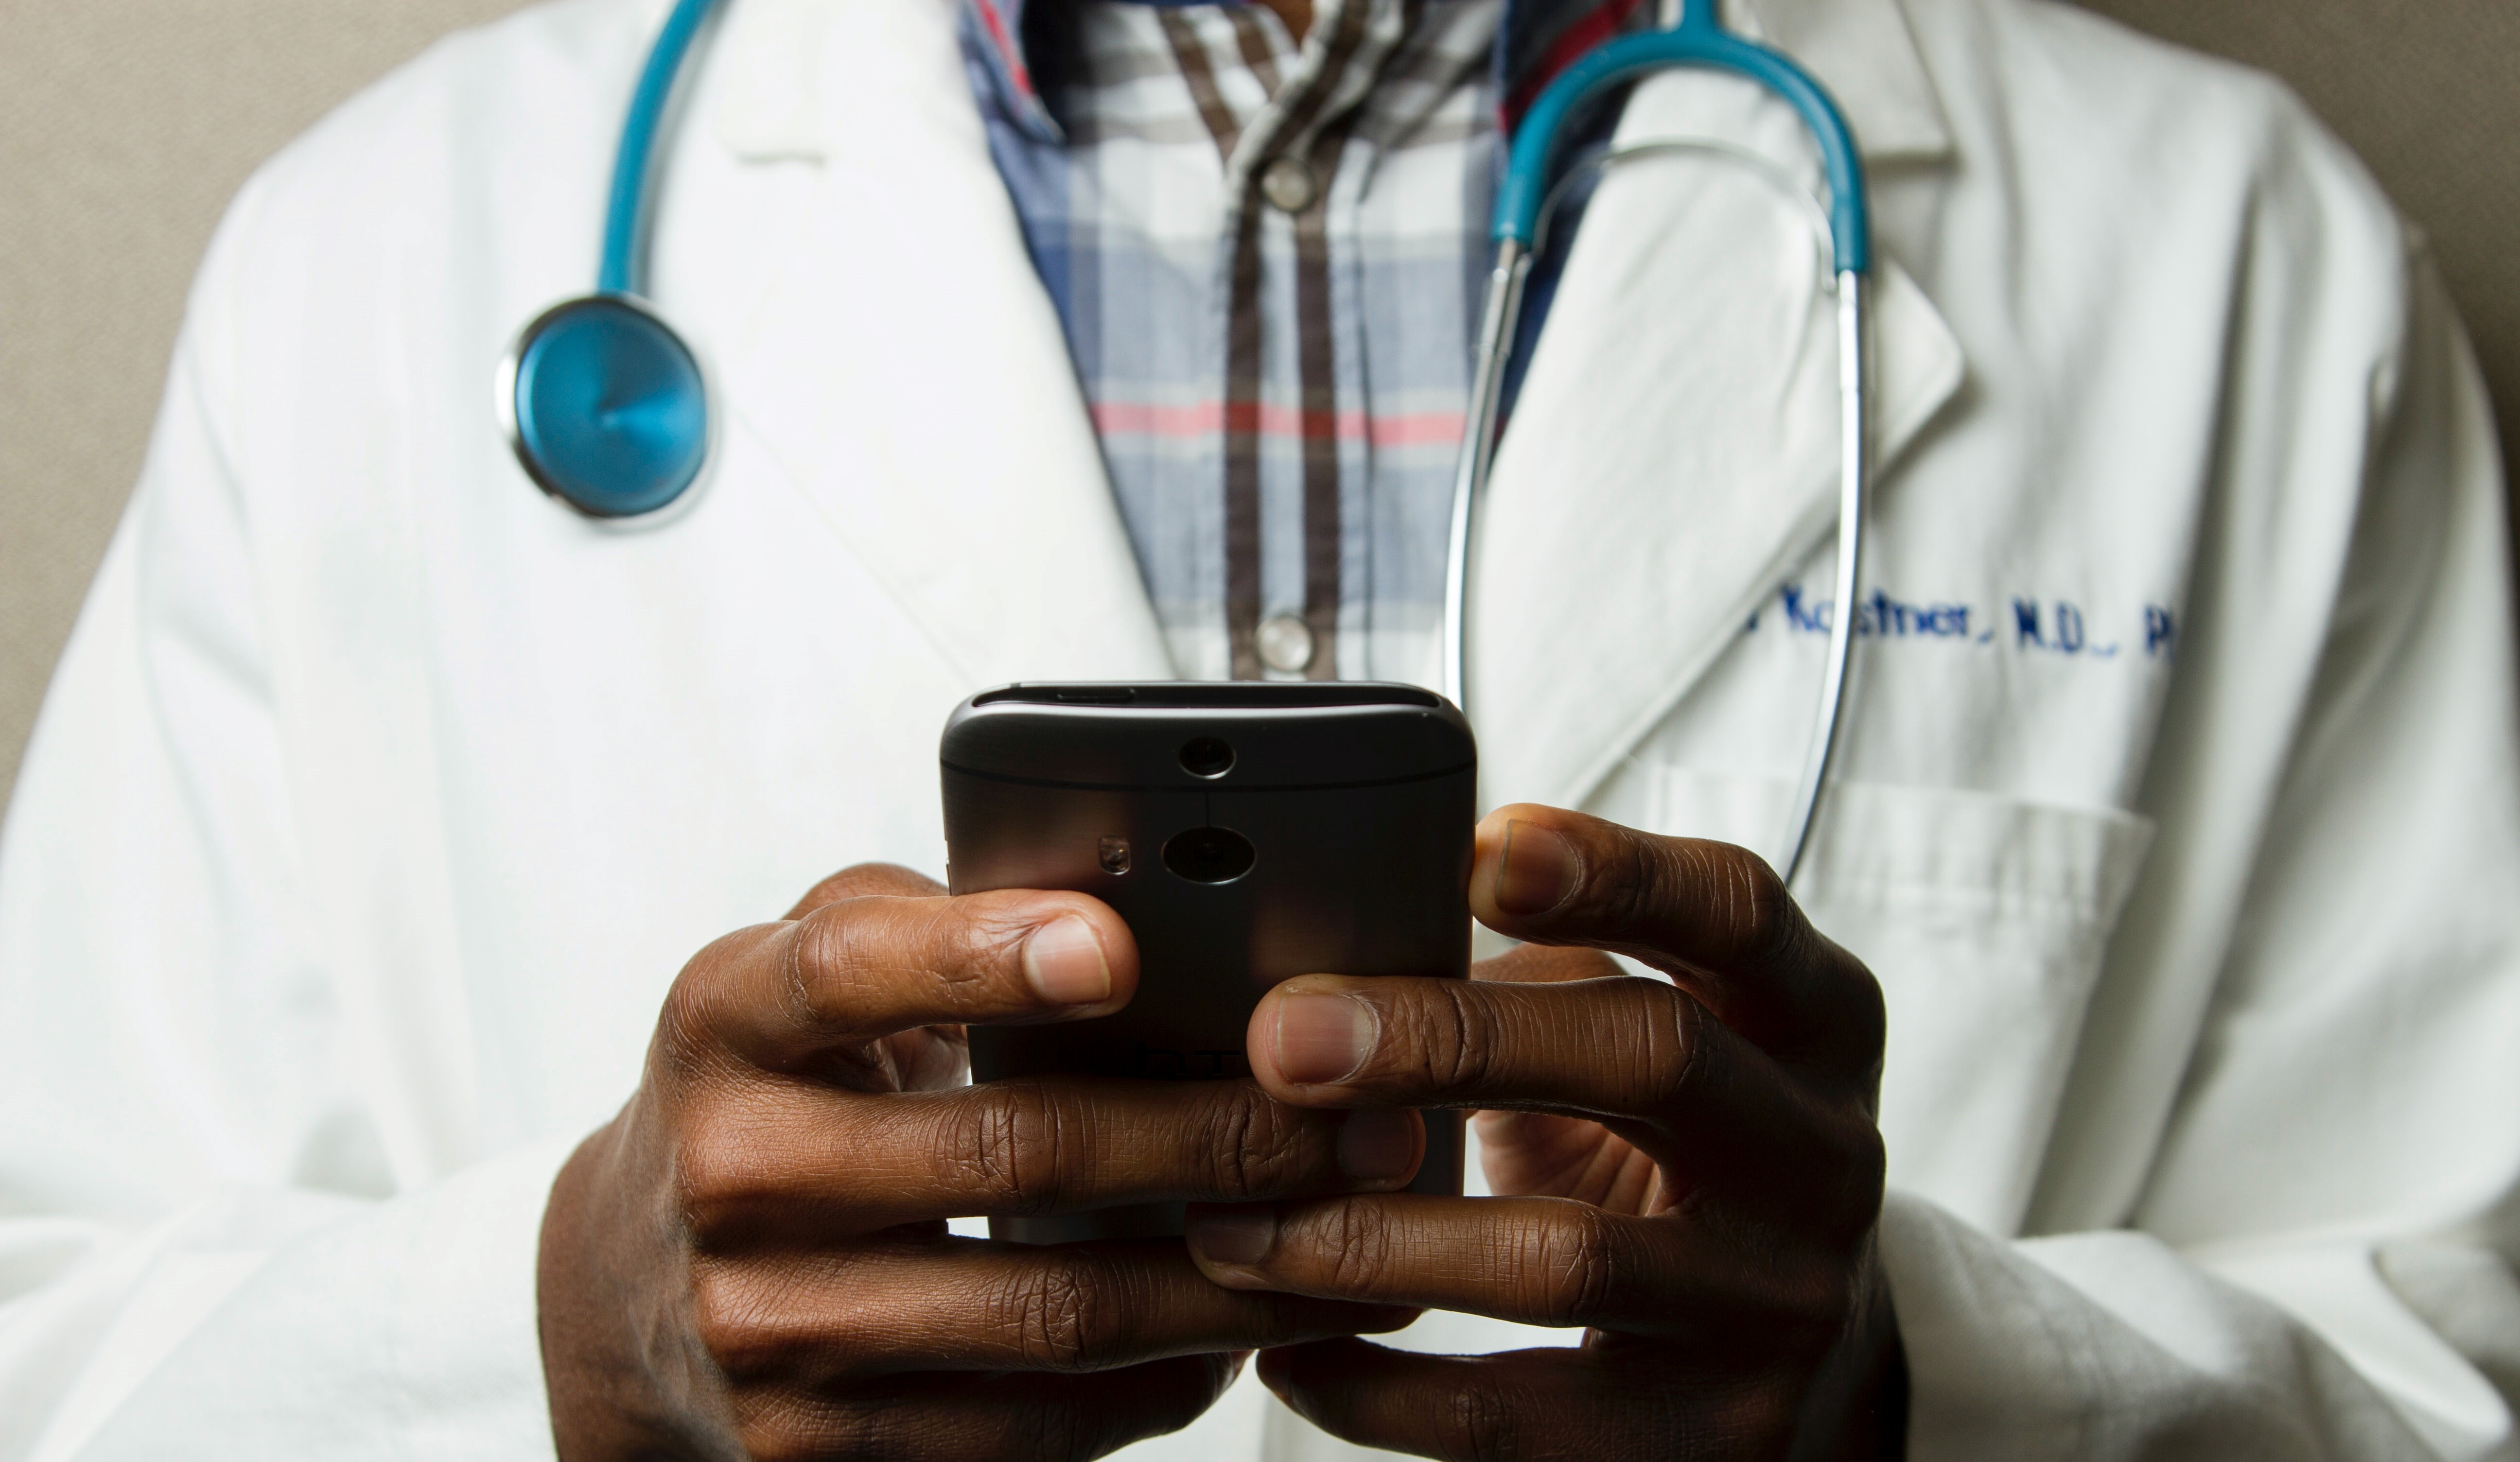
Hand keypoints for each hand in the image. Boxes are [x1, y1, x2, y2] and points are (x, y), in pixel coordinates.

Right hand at [539, 865, 1420, 1460]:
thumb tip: (1126, 905)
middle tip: (1360, 1120)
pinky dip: (1160, 1380)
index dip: (984, 955)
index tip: (1118, 947)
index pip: (851, 971)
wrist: (628, 1283)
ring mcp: (768, 1327)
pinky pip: (1029, 1424)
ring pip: (1048, 1312)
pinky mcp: (813, 1448)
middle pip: (1008, 1153)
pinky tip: (1249, 1331)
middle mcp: (733, 1172)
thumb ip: (930, 922)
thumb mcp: (801, 973)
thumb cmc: (774, 1086)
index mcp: (728, 1018)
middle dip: (1214, 1136)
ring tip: (1355, 1236)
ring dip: (1229, 1278)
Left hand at [1184, 806, 1900, 1460]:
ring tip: (1236, 1222)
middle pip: (1654, 1057)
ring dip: (1372, 1236)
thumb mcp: (1667, 1040)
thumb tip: (1346, 940)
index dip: (1614, 870)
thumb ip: (1551, 977)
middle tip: (1286, 1037)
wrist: (1821, 1361)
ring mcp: (1778, 1305)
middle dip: (1450, 1038)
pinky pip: (1520, 1419)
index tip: (1475, 850)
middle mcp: (1821, 1155)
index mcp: (1813, 1022)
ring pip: (1565, 1258)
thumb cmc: (1689, 1155)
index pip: (1736, 911)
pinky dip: (1382, 1389)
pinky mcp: (1715, 1439)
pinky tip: (1288, 1350)